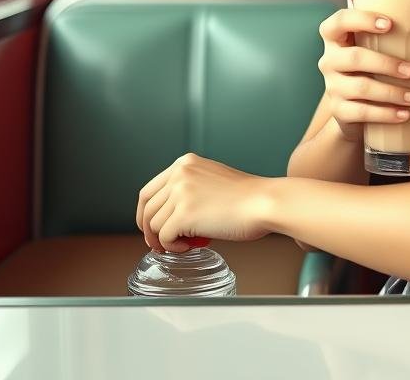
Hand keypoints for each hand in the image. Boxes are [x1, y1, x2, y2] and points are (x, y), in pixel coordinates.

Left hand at [136, 153, 271, 252]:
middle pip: (146, 208)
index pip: (149, 191)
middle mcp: (180, 173)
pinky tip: (191, 245)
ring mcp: (181, 192)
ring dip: (165, 240)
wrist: (264, 202)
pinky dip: (174, 247)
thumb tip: (168, 214)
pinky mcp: (184, 214)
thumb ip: (189, 188)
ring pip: (153, 225)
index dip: (145, 214)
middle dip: (149, 230)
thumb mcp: (211, 179)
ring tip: (186, 243)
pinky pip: (164, 238)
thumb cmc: (246, 197)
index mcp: (185, 163)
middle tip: (160, 244)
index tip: (152, 228)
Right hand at [318, 7, 409, 143]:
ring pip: (361, 87)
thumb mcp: (384, 56)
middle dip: (386, 63)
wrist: (352, 111)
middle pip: (354, 57)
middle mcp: (330, 60)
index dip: (361, 19)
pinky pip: (362, 112)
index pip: (340, 21)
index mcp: (339, 37)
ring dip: (392, 92)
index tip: (389, 23)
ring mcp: (332, 86)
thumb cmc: (371, 71)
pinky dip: (386, 113)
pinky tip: (404, 114)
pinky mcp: (339, 110)